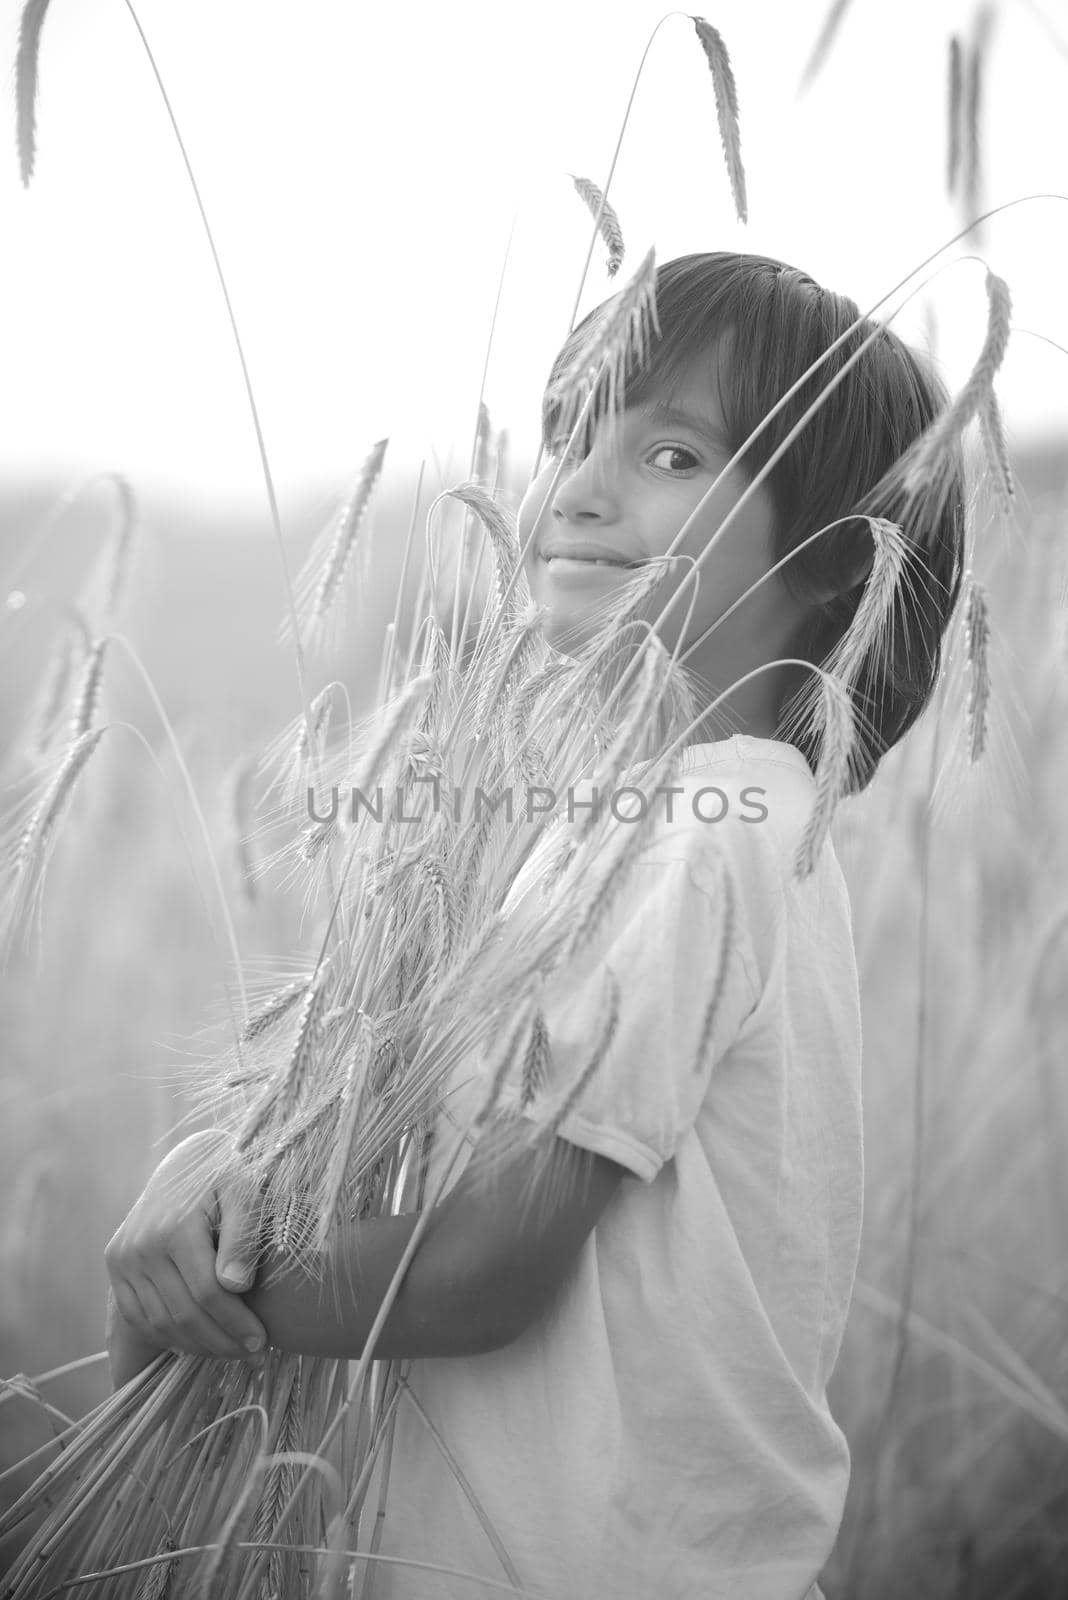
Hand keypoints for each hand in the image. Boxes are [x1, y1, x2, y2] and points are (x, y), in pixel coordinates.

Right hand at [104, 1129, 267, 1372]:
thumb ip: (244, 1236)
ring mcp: (122, 1258)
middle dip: (222, 1342)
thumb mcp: (246, 1193)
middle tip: (255, 1353)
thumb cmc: (227, 1176)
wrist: (188, 1161)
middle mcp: (140, 1245)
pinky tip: (201, 1339)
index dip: (236, 1323)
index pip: (207, 1293)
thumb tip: (236, 1284)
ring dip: (198, 1346)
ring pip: (160, 1323)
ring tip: (233, 1350)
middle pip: (183, 1314)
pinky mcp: (115, 1267)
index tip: (263, 1341)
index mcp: (173, 1227)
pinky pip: (140, 1317)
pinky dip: (170, 1337)